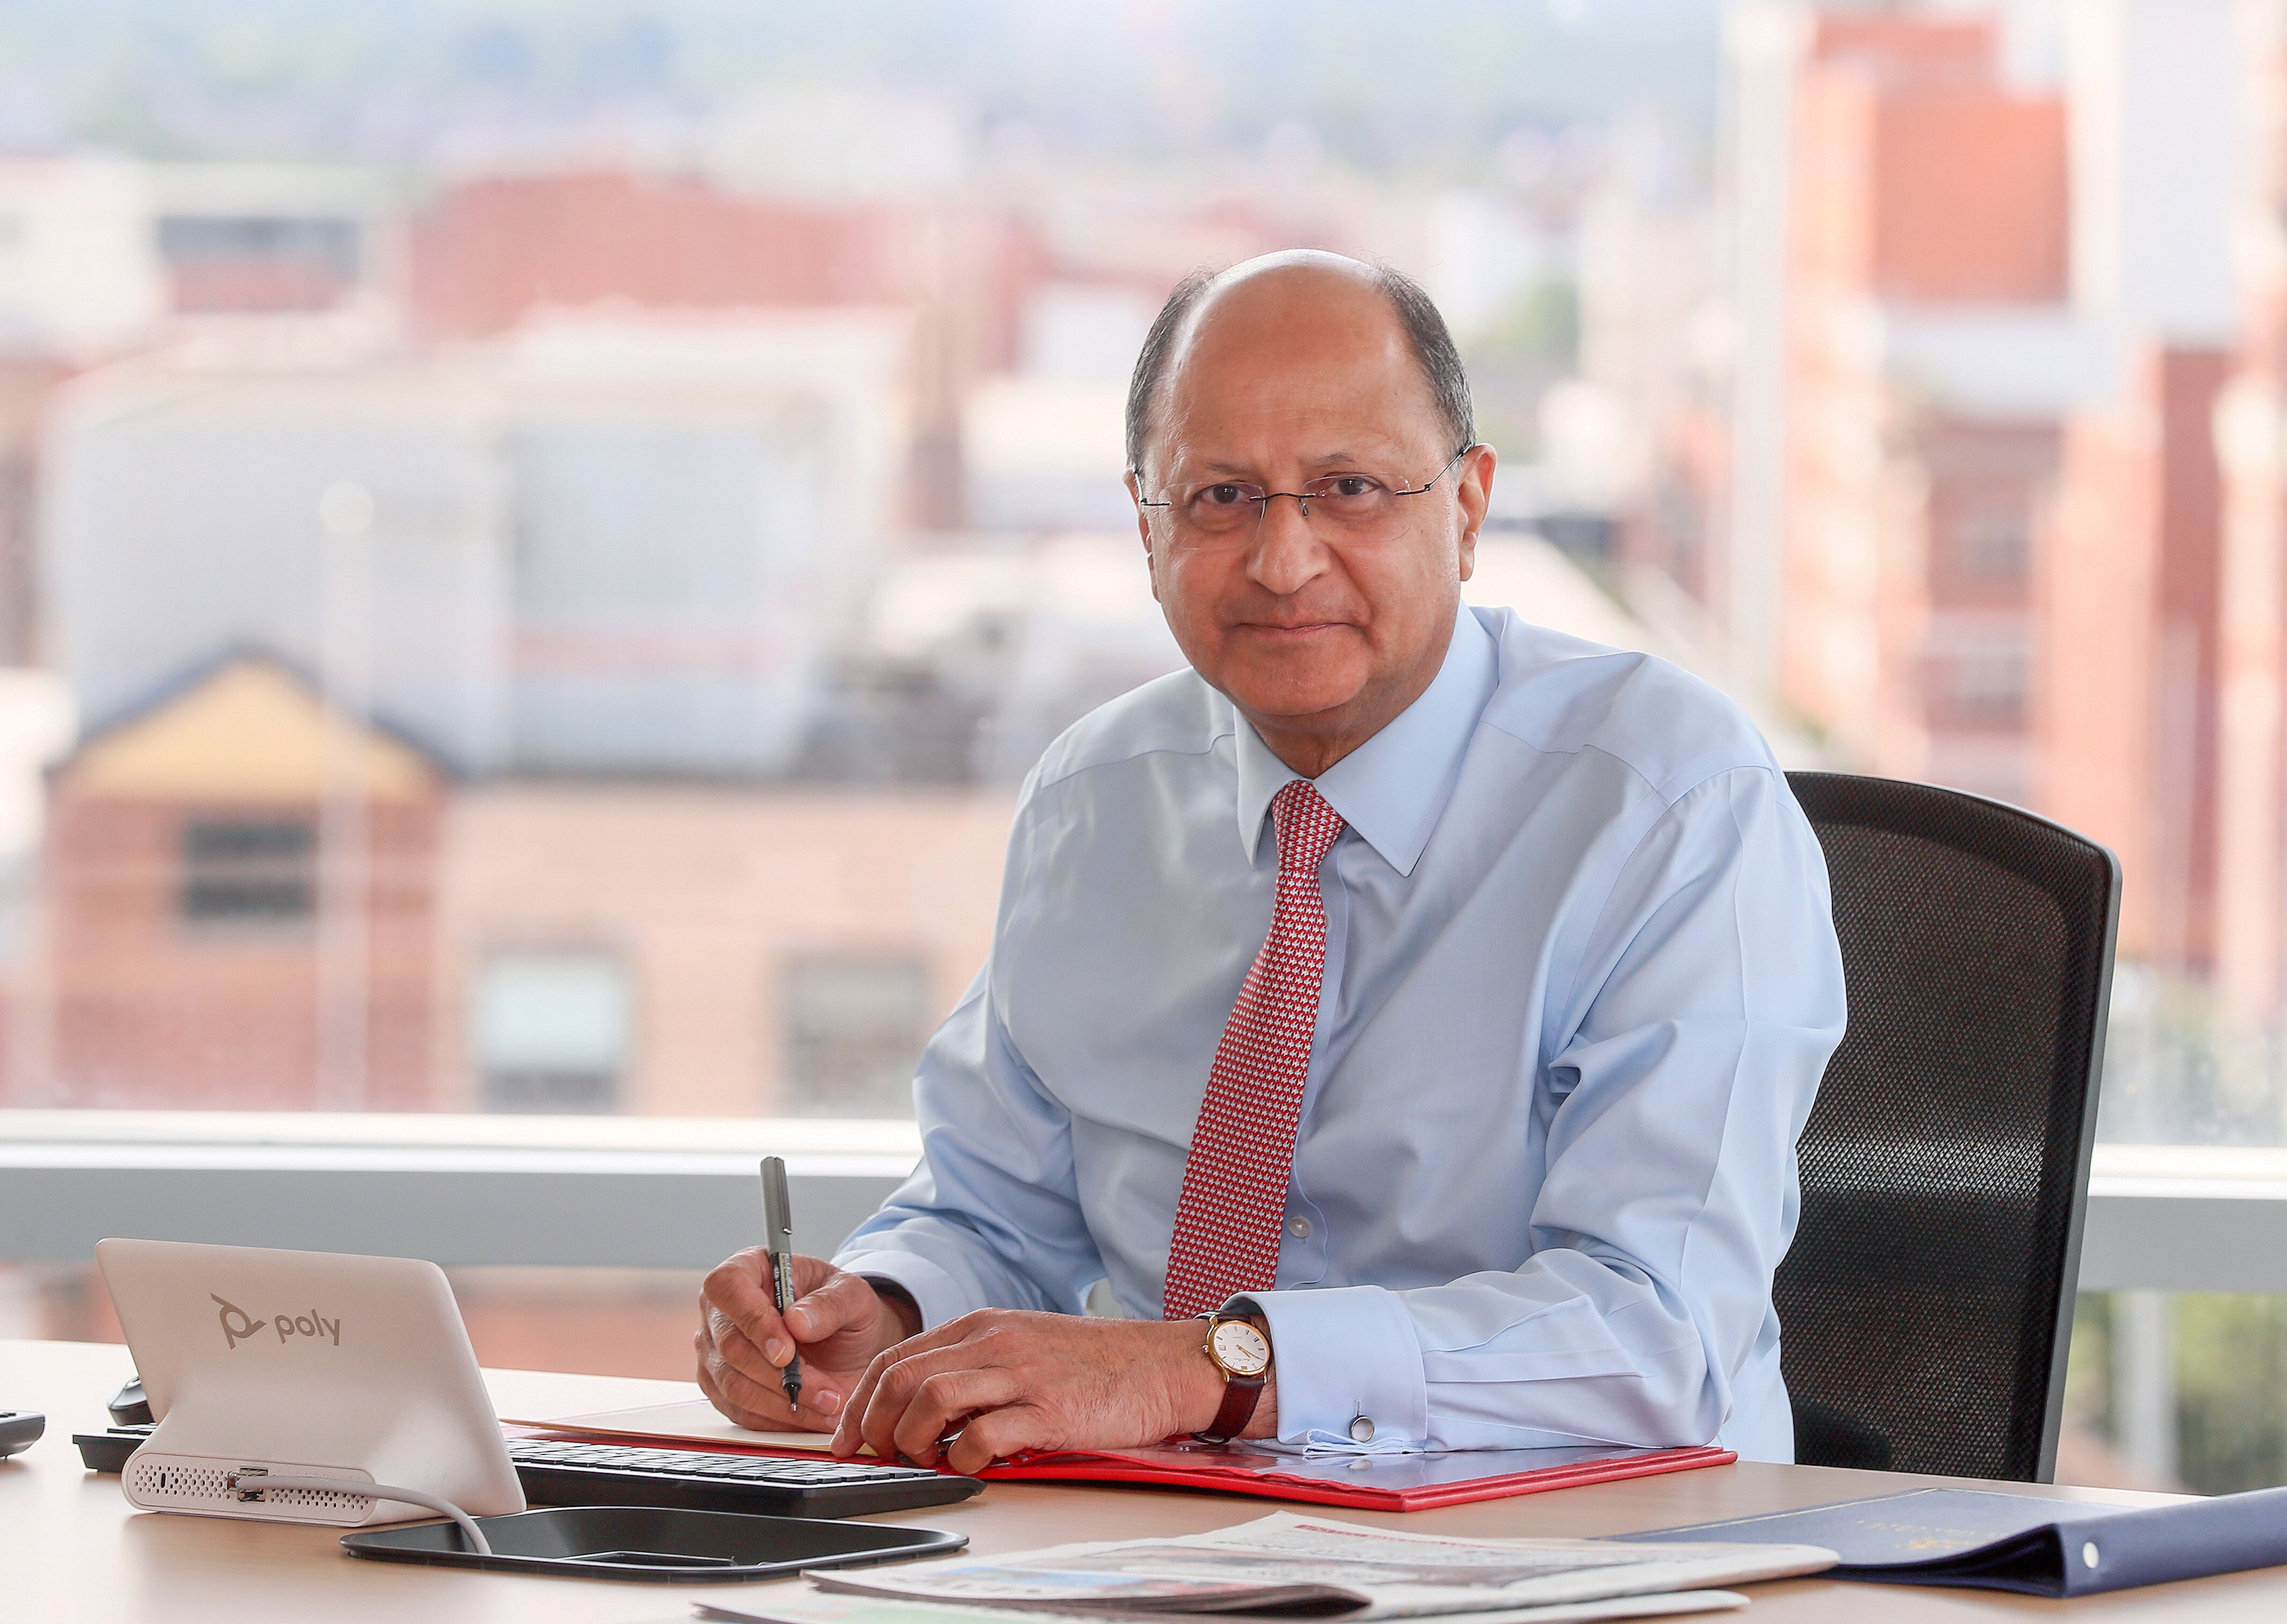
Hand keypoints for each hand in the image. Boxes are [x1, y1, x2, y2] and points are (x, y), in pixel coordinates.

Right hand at [695, 1250, 922, 1430]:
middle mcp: (722, 1310)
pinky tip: (811, 1416)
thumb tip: (797, 1321)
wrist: (847, 1345)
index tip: (786, 1351)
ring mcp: (715, 1351)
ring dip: (783, 1402)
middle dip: (779, 1375)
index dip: (753, 1320)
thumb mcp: (853, 1296)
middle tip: (825, 1391)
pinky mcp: (721, 1388)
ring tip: (828, 1405)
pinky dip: (777, 1419)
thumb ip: (831, 1303)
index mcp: (749, 1268)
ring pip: (733, 1384)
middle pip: (729, 1344)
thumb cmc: (843, 1309)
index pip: (728, 1287)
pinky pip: (739, 1411)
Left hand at [829, 1309, 1275, 1473]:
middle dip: (872, 1423)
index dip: (860, 1400)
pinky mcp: (1049, 1410)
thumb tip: (921, 1407)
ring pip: (932, 1398)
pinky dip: (962, 1457)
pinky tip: (966, 1465)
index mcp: (984, 1325)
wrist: (1163, 1364)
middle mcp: (996, 1342)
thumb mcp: (1025, 1344)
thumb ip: (975, 1365)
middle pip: (903, 1377)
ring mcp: (1022, 1374)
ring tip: (918, 1461)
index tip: (847, 1436)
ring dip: (911, 1437)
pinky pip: (984, 1434)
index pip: (897, 1356)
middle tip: (872, 1455)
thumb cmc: (1096, 1362)